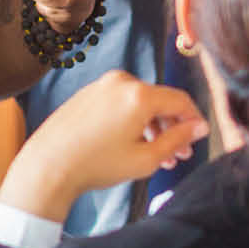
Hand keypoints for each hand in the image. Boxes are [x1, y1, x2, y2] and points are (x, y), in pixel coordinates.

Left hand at [0, 73, 210, 221]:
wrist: (48, 166)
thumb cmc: (96, 164)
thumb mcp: (146, 159)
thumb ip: (178, 139)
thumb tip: (197, 128)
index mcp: (139, 94)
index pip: (180, 100)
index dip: (194, 119)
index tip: (200, 136)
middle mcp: (121, 82)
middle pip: (160, 101)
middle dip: (172, 127)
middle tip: (180, 153)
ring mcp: (101, 86)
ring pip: (140, 103)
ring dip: (153, 126)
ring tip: (156, 154)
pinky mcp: (87, 94)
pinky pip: (120, 103)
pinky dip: (132, 120)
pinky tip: (133, 144)